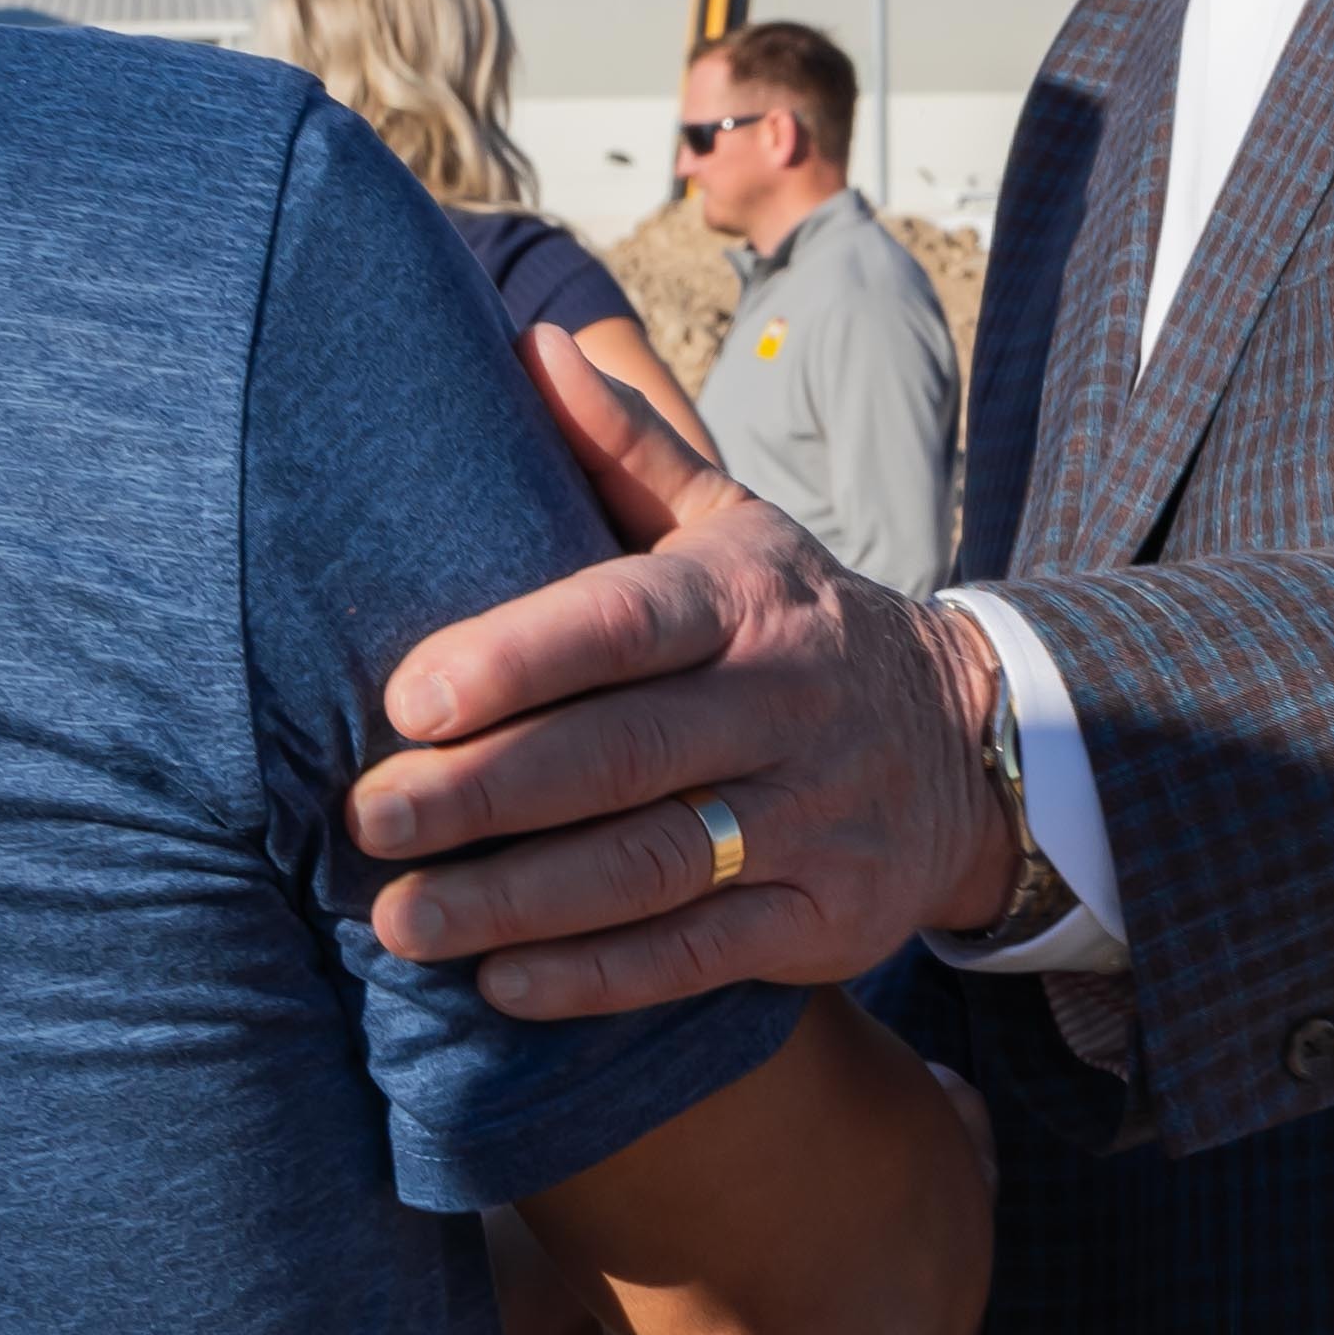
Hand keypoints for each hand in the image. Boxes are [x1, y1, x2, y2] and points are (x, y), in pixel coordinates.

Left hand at [363, 339, 1012, 1009]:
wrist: (964, 743)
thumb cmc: (790, 627)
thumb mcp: (731, 526)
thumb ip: (625, 451)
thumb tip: (527, 349)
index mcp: (746, 599)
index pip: (624, 624)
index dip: (515, 661)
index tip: (404, 700)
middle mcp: (784, 706)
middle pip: (622, 757)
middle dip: (486, 794)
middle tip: (369, 821)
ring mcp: (811, 819)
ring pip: (651, 867)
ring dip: (519, 904)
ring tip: (401, 923)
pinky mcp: (823, 920)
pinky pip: (699, 955)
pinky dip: (599, 977)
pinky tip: (502, 985)